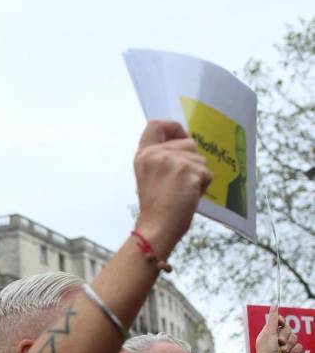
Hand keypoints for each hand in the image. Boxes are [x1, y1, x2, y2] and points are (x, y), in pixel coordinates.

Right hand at [133, 120, 212, 256]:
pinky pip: (207, 173)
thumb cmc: (157, 207)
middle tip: (180, 183)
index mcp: (143, 155)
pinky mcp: (187, 170)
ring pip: (200, 159)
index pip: (156, 125)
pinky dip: (203, 186)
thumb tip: (187, 145)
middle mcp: (155, 154)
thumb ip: (162, 158)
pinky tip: (189, 197)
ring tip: (183, 192)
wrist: (157, 227)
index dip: (173, 127)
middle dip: (192, 161)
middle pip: (188, 142)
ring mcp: (170, 160)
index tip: (181, 138)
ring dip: (198, 175)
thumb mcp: (150, 176)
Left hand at [255, 307, 301, 352]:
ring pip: (295, 338)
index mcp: (270, 333)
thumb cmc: (267, 351)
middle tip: (279, 343)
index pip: (280, 322)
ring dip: (289, 346)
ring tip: (282, 352)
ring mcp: (287, 347)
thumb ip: (273, 319)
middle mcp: (278, 339)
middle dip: (285, 336)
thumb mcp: (269, 333)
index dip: (281, 321)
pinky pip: (300, 347)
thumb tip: (274, 305)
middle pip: (289, 329)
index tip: (280, 323)